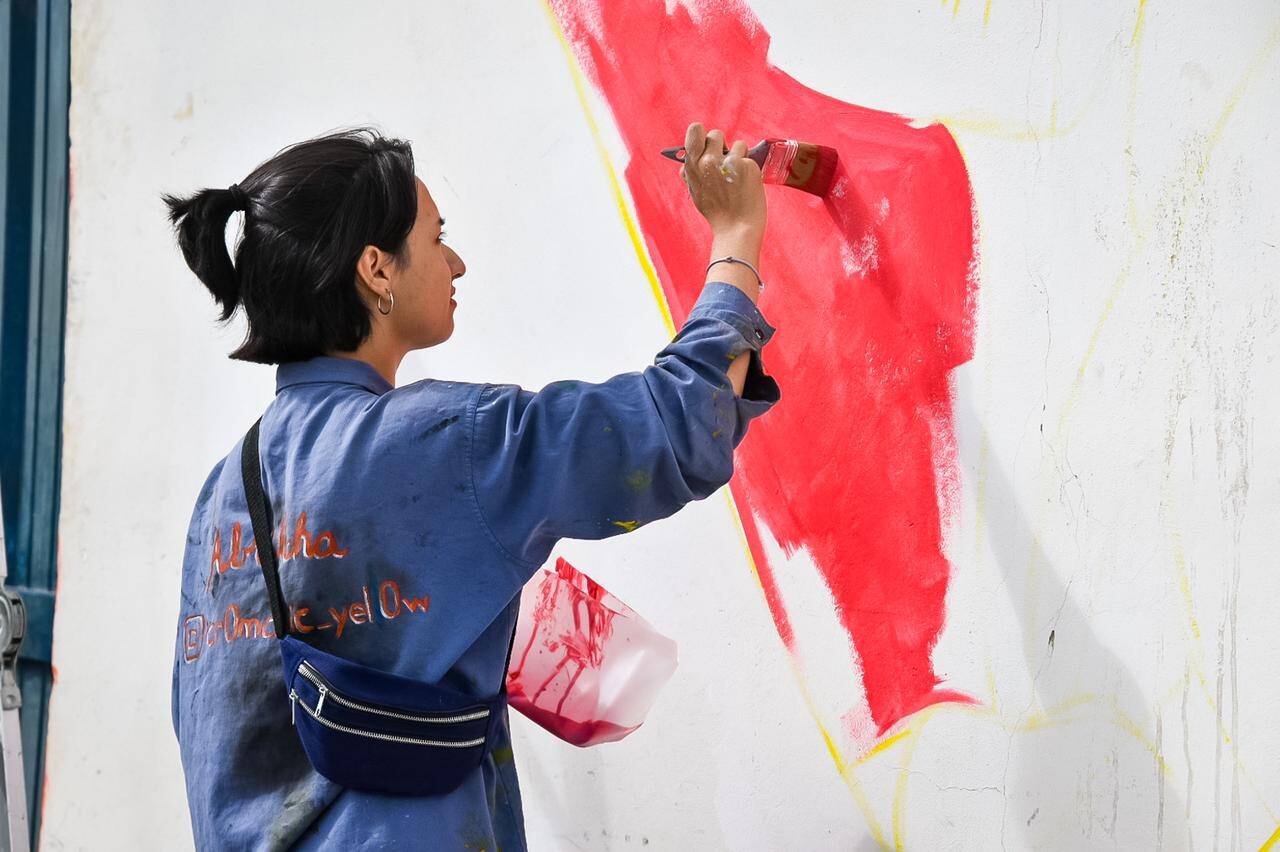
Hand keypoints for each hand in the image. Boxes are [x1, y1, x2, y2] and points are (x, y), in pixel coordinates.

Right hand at [679, 122, 766, 241]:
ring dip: (739, 156)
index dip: (702, 134)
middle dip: (722, 145)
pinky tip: (747, 184)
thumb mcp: (696, 193)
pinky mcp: (747, 165)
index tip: (707, 143)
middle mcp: (709, 160)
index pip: (695, 130)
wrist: (737, 228)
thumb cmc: (717, 212)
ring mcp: (729, 162)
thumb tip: (683, 165)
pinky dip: (749, 168)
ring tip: (737, 176)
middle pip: (716, 134)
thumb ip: (690, 175)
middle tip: (725, 163)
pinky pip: (749, 157)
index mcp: (693, 165)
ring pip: (737, 144)